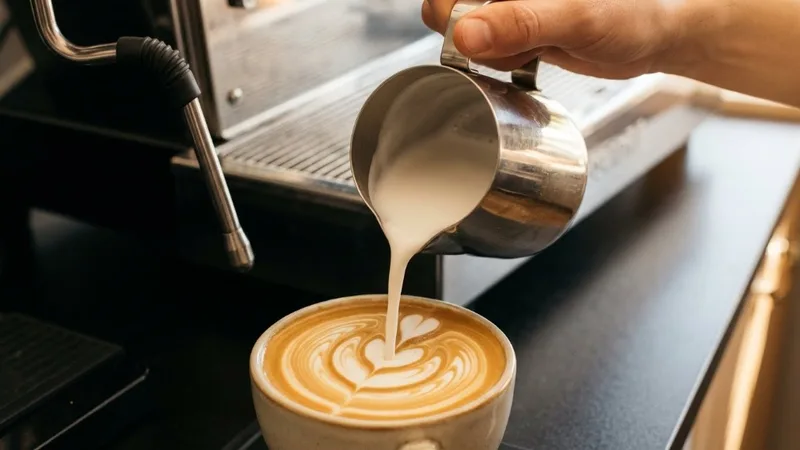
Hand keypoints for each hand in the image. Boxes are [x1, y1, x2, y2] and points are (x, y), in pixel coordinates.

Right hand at [421, 0, 685, 78]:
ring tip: (531, 49)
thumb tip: (464, 34)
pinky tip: (532, 55)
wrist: (659, 34)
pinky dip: (503, 59)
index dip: (451, 12)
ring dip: (492, 52)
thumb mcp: (576, 19)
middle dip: (473, 37)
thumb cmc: (634, 12)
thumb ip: (518, 24)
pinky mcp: (516, 24)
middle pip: (450, 8)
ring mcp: (509, 4)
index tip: (471, 35)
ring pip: (466, 32)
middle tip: (512, 45)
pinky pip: (487, 46)